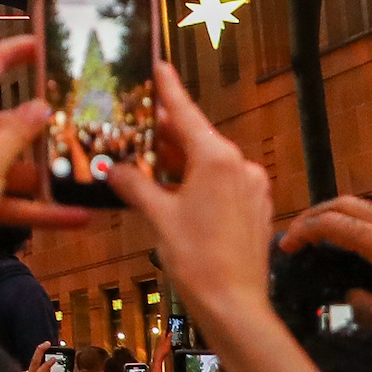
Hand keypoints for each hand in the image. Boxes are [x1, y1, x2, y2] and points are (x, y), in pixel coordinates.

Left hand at [0, 35, 82, 288]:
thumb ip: (20, 130)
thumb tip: (40, 105)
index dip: (15, 49)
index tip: (42, 44)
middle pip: (6, 118)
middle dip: (41, 128)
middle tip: (77, 126)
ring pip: (11, 159)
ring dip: (43, 173)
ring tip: (83, 178)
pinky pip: (9, 193)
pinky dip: (37, 204)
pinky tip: (75, 218)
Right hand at [113, 69, 279, 326]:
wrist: (235, 306)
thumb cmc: (199, 261)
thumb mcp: (158, 218)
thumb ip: (136, 185)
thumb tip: (116, 170)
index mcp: (216, 159)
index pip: (187, 113)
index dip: (170, 89)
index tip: (160, 66)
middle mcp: (239, 166)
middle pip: (197, 138)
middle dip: (167, 134)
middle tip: (139, 125)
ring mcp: (251, 187)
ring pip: (209, 162)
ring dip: (181, 161)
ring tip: (150, 162)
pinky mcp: (256, 208)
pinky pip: (222, 182)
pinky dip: (198, 180)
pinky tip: (175, 191)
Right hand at [275, 194, 371, 346]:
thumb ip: (366, 309)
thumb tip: (351, 297)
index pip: (331, 225)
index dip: (303, 232)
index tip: (285, 245)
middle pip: (343, 204)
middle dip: (315, 214)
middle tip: (298, 232)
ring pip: (364, 207)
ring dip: (339, 215)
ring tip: (325, 235)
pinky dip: (361, 222)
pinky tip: (361, 246)